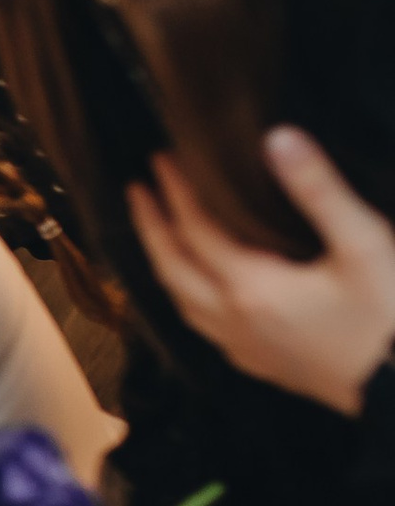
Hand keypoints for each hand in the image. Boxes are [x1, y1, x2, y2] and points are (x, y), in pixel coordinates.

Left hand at [129, 130, 394, 411]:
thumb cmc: (392, 320)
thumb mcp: (363, 245)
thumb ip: (318, 190)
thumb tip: (277, 138)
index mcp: (252, 287)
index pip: (195, 230)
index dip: (176, 192)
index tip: (161, 159)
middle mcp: (236, 321)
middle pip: (173, 269)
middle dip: (151, 227)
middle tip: (136, 193)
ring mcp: (246, 349)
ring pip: (184, 303)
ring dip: (165, 265)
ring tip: (158, 238)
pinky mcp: (265, 367)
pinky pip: (206, 329)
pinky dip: (189, 301)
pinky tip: (200, 297)